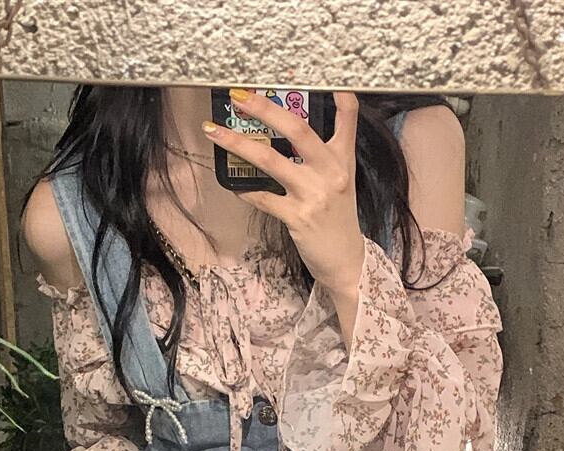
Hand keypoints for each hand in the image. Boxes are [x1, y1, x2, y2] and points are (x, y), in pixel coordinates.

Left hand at [202, 89, 364, 295]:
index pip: (348, 118)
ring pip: (271, 162)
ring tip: (215, 132)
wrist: (345, 260)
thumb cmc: (337, 218)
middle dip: (266, 110)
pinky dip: (245, 190)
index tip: (324, 78)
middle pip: (298, 131)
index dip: (339, 97)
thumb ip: (323, 155)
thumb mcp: (340, 182)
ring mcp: (313, 195)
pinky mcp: (297, 218)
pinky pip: (263, 198)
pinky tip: (233, 186)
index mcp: (343, 160)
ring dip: (239, 144)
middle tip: (240, 96)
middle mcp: (331, 173)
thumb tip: (288, 131)